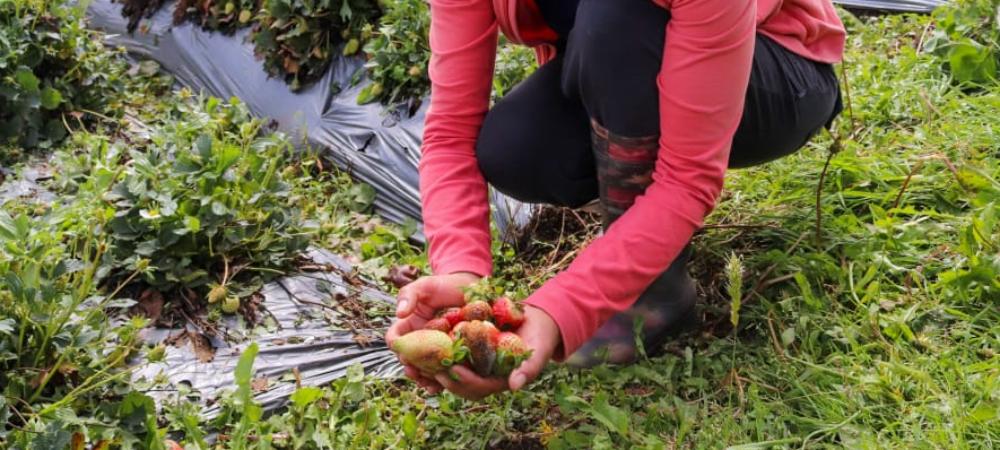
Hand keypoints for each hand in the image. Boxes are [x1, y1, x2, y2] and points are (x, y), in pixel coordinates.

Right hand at [385, 272, 479, 393]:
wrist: (471, 289)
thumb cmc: (444, 286)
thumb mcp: (424, 286)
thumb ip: (409, 295)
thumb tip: (400, 313)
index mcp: (408, 326)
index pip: (394, 339)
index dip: (396, 345)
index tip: (402, 348)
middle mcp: (419, 341)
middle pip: (408, 360)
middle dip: (410, 367)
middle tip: (415, 371)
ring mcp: (434, 350)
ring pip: (424, 370)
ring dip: (424, 379)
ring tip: (429, 384)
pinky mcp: (451, 356)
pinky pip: (442, 372)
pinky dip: (441, 380)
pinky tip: (443, 385)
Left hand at [433, 305, 560, 400]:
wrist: (538, 321)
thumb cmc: (541, 337)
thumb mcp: (538, 350)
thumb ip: (529, 368)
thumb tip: (514, 385)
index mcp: (500, 381)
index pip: (478, 388)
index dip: (464, 381)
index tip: (451, 369)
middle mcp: (486, 377)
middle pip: (461, 385)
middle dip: (445, 378)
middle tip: (429, 367)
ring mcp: (478, 366)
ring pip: (453, 374)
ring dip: (436, 369)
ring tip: (420, 361)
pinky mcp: (471, 353)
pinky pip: (452, 357)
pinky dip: (440, 354)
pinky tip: (426, 345)